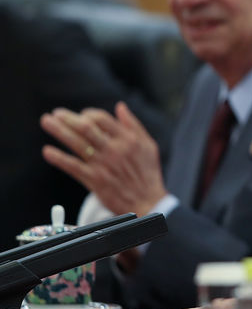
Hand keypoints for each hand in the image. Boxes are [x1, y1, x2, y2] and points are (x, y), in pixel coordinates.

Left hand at [41, 101, 166, 216]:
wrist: (147, 202)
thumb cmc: (148, 173)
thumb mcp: (148, 145)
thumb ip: (134, 125)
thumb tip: (120, 107)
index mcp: (127, 139)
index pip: (102, 119)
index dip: (89, 114)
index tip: (81, 115)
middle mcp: (114, 149)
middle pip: (86, 128)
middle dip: (69, 119)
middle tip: (56, 113)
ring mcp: (102, 164)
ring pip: (77, 144)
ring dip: (60, 131)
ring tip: (47, 122)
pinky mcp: (94, 179)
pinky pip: (73, 166)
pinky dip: (59, 158)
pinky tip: (48, 151)